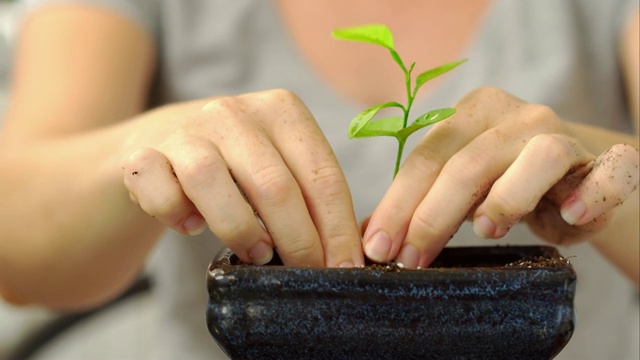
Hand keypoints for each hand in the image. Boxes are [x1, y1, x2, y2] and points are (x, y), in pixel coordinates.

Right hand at [123, 89, 363, 266]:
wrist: (166, 139)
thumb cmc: (238, 163)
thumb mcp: (281, 165)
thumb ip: (310, 197)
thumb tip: (344, 256)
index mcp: (282, 110)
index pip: (322, 175)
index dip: (337, 229)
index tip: (345, 268)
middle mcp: (234, 112)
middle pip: (275, 185)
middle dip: (298, 241)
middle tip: (305, 273)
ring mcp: (186, 130)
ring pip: (211, 181)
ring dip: (240, 230)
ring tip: (257, 255)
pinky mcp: (144, 153)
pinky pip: (159, 191)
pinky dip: (174, 214)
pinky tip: (189, 226)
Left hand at [362, 86, 638, 267]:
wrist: (572, 176)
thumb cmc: (502, 182)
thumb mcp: (457, 189)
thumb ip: (418, 203)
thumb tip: (368, 234)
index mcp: (472, 113)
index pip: (426, 157)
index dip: (398, 204)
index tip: (379, 248)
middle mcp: (517, 116)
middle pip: (469, 162)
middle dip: (433, 215)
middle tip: (412, 259)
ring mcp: (564, 134)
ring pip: (536, 157)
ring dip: (507, 197)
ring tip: (485, 231)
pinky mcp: (607, 161)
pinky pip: (610, 172)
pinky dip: (594, 193)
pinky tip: (572, 216)